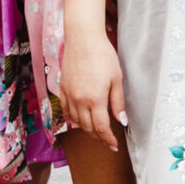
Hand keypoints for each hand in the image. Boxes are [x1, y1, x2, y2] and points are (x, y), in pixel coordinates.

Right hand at [63, 31, 125, 149]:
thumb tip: (121, 121)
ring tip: (96, 131)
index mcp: (95, 99)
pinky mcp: (62, 89)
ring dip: (86, 129)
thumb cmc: (103, 56)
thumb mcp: (116, 79)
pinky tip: (80, 118)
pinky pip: (66, 110)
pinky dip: (74, 118)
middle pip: (87, 128)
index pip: (101, 128)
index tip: (114, 145)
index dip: (108, 139)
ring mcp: (69, 95)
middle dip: (98, 137)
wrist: (83, 39)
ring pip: (76, 121)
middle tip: (107, 140)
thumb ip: (118, 102)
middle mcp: (79, 101)